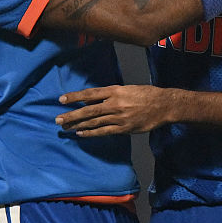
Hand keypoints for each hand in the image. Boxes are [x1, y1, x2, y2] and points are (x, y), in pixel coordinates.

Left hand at [56, 85, 170, 136]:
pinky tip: (81, 134)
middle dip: (72, 115)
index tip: (61, 100)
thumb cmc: (146, 95)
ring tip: (66, 127)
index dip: (75, 97)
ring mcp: (119, 117)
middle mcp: (115, 103)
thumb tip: (93, 99)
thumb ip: (110, 94)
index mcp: (115, 90)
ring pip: (94, 122)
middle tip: (57, 119)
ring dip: (78, 125)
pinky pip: (104, 131)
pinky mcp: (124, 128)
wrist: (164, 105)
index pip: (90, 93)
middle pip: (88, 110)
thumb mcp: (127, 89)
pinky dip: (91, 133)